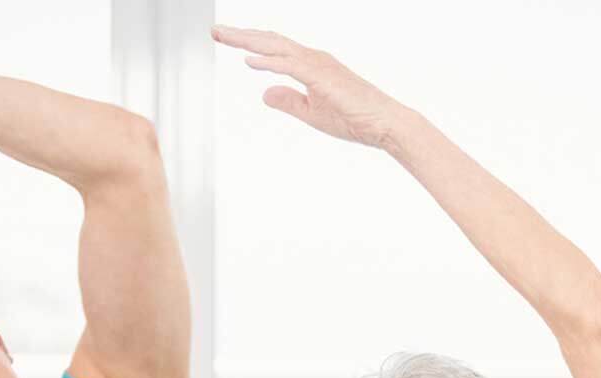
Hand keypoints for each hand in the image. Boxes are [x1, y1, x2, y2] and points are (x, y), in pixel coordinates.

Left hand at [211, 25, 407, 149]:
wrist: (384, 124)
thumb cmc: (353, 118)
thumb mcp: (311, 112)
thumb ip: (288, 101)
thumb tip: (264, 93)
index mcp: (310, 65)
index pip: (274, 48)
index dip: (249, 42)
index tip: (226, 38)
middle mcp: (312, 58)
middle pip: (270, 41)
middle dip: (242, 35)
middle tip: (216, 31)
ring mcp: (318, 65)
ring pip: (277, 48)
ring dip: (249, 42)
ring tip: (224, 37)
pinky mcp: (323, 78)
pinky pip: (292, 66)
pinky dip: (270, 62)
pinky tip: (250, 60)